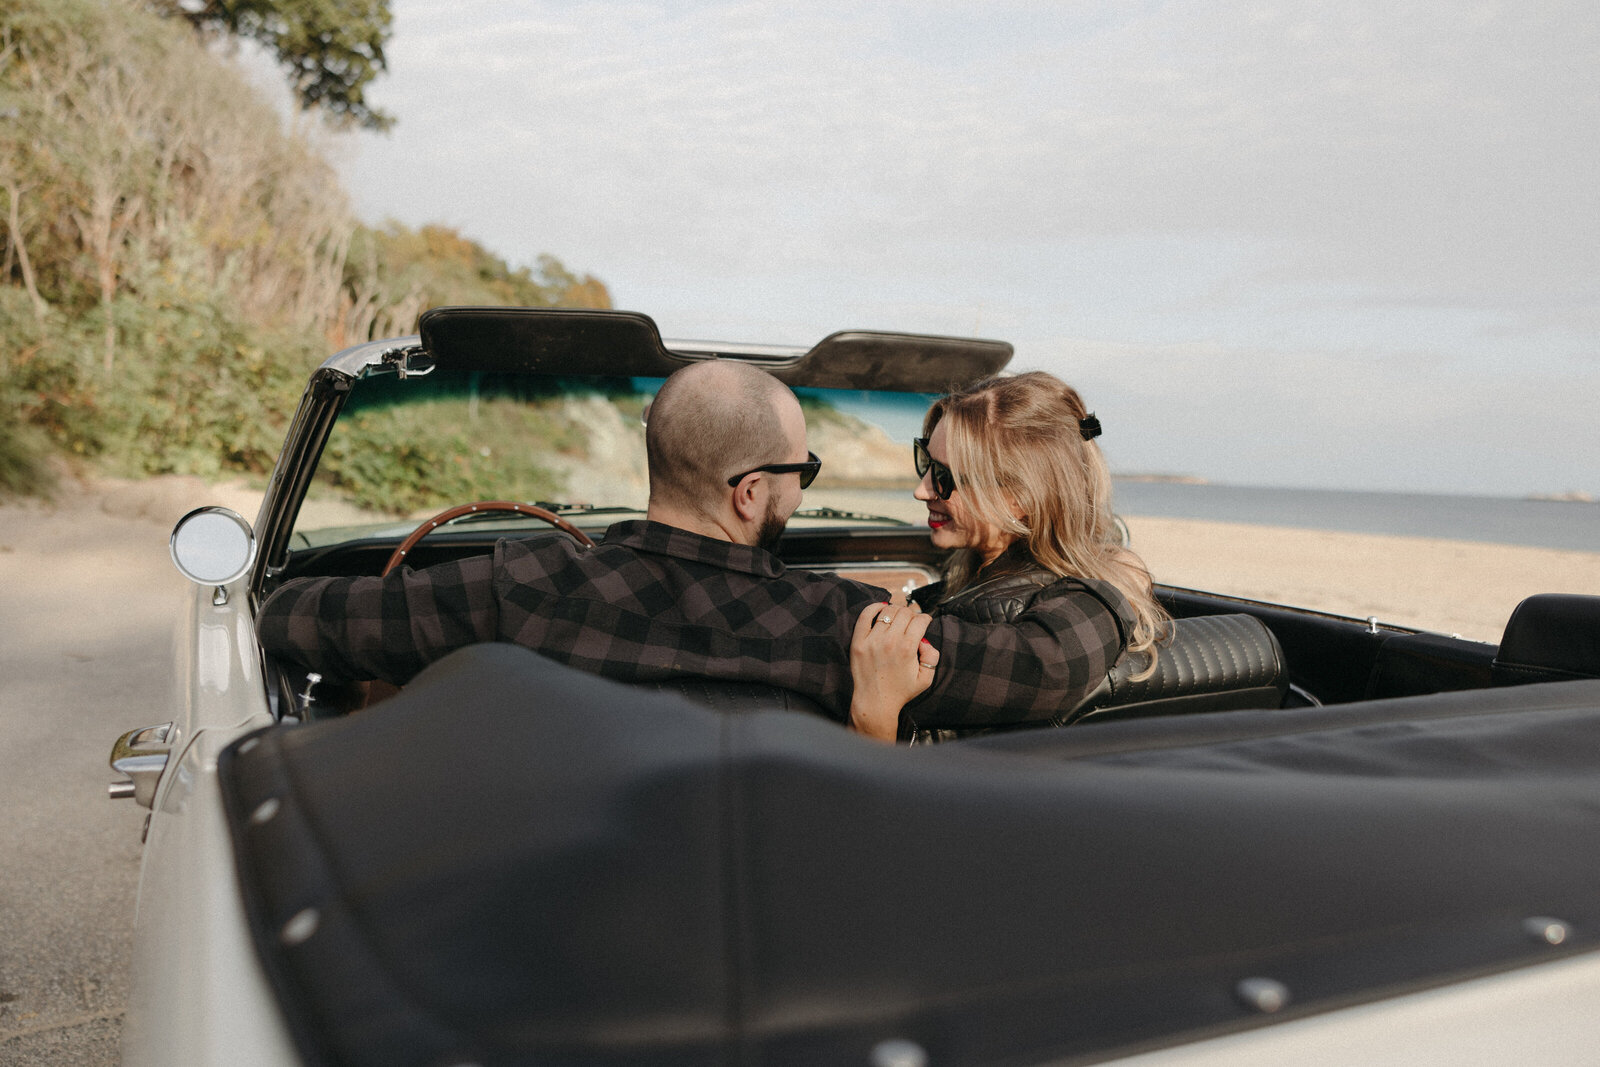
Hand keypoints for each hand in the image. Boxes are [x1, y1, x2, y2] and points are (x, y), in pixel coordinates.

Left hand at [849, 602, 939, 741]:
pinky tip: (880, 608)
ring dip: (896, 610)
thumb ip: (932, 657)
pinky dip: (874, 607)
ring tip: (898, 617)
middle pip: (905, 612)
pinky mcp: (858, 642)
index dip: (925, 619)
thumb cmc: (900, 691)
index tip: (924, 622)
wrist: (875, 702)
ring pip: (887, 611)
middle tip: (911, 621)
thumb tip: (924, 640)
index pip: (919, 620)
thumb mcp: (925, 679)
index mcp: (907, 649)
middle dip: (912, 614)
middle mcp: (890, 642)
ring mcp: (872, 641)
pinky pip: (865, 616)